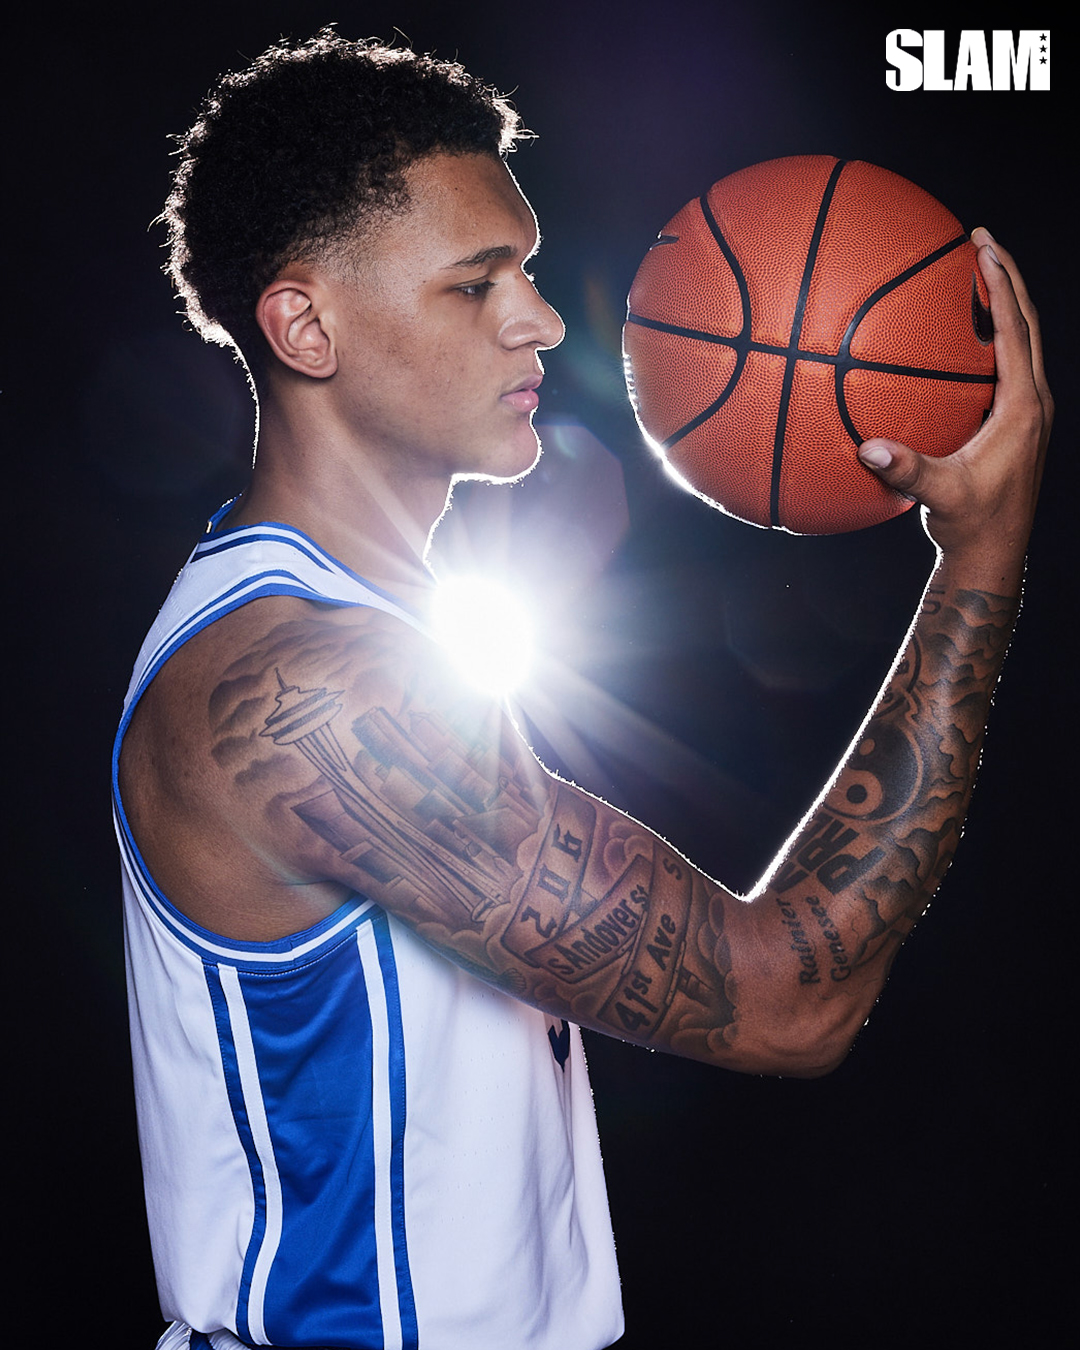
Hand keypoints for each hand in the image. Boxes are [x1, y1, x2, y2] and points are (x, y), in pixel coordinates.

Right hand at [857, 228, 1051, 594]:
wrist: (995, 553)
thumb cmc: (971, 525)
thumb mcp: (939, 496)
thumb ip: (907, 470)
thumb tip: (866, 448)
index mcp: (1023, 408)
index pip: (1014, 331)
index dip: (1000, 285)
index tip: (981, 248)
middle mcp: (1033, 403)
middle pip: (1027, 322)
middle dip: (1006, 276)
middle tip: (979, 239)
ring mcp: (1028, 412)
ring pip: (1023, 340)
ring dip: (1003, 301)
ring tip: (977, 270)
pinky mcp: (1016, 422)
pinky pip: (1007, 363)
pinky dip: (991, 334)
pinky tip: (962, 332)